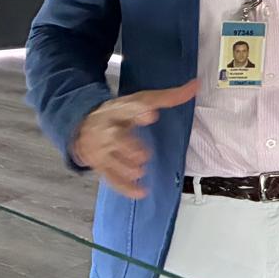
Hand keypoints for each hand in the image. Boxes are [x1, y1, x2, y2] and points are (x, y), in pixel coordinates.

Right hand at [71, 79, 199, 199]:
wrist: (83, 125)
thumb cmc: (118, 112)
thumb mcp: (139, 100)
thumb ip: (167, 97)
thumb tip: (196, 85)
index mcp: (119, 109)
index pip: (129, 108)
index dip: (139, 111)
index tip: (151, 113)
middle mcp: (107, 128)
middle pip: (114, 136)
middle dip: (127, 145)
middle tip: (143, 154)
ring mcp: (101, 148)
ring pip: (110, 159)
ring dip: (125, 167)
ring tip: (140, 171)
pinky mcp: (100, 165)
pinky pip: (110, 177)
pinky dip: (124, 187)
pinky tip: (140, 192)